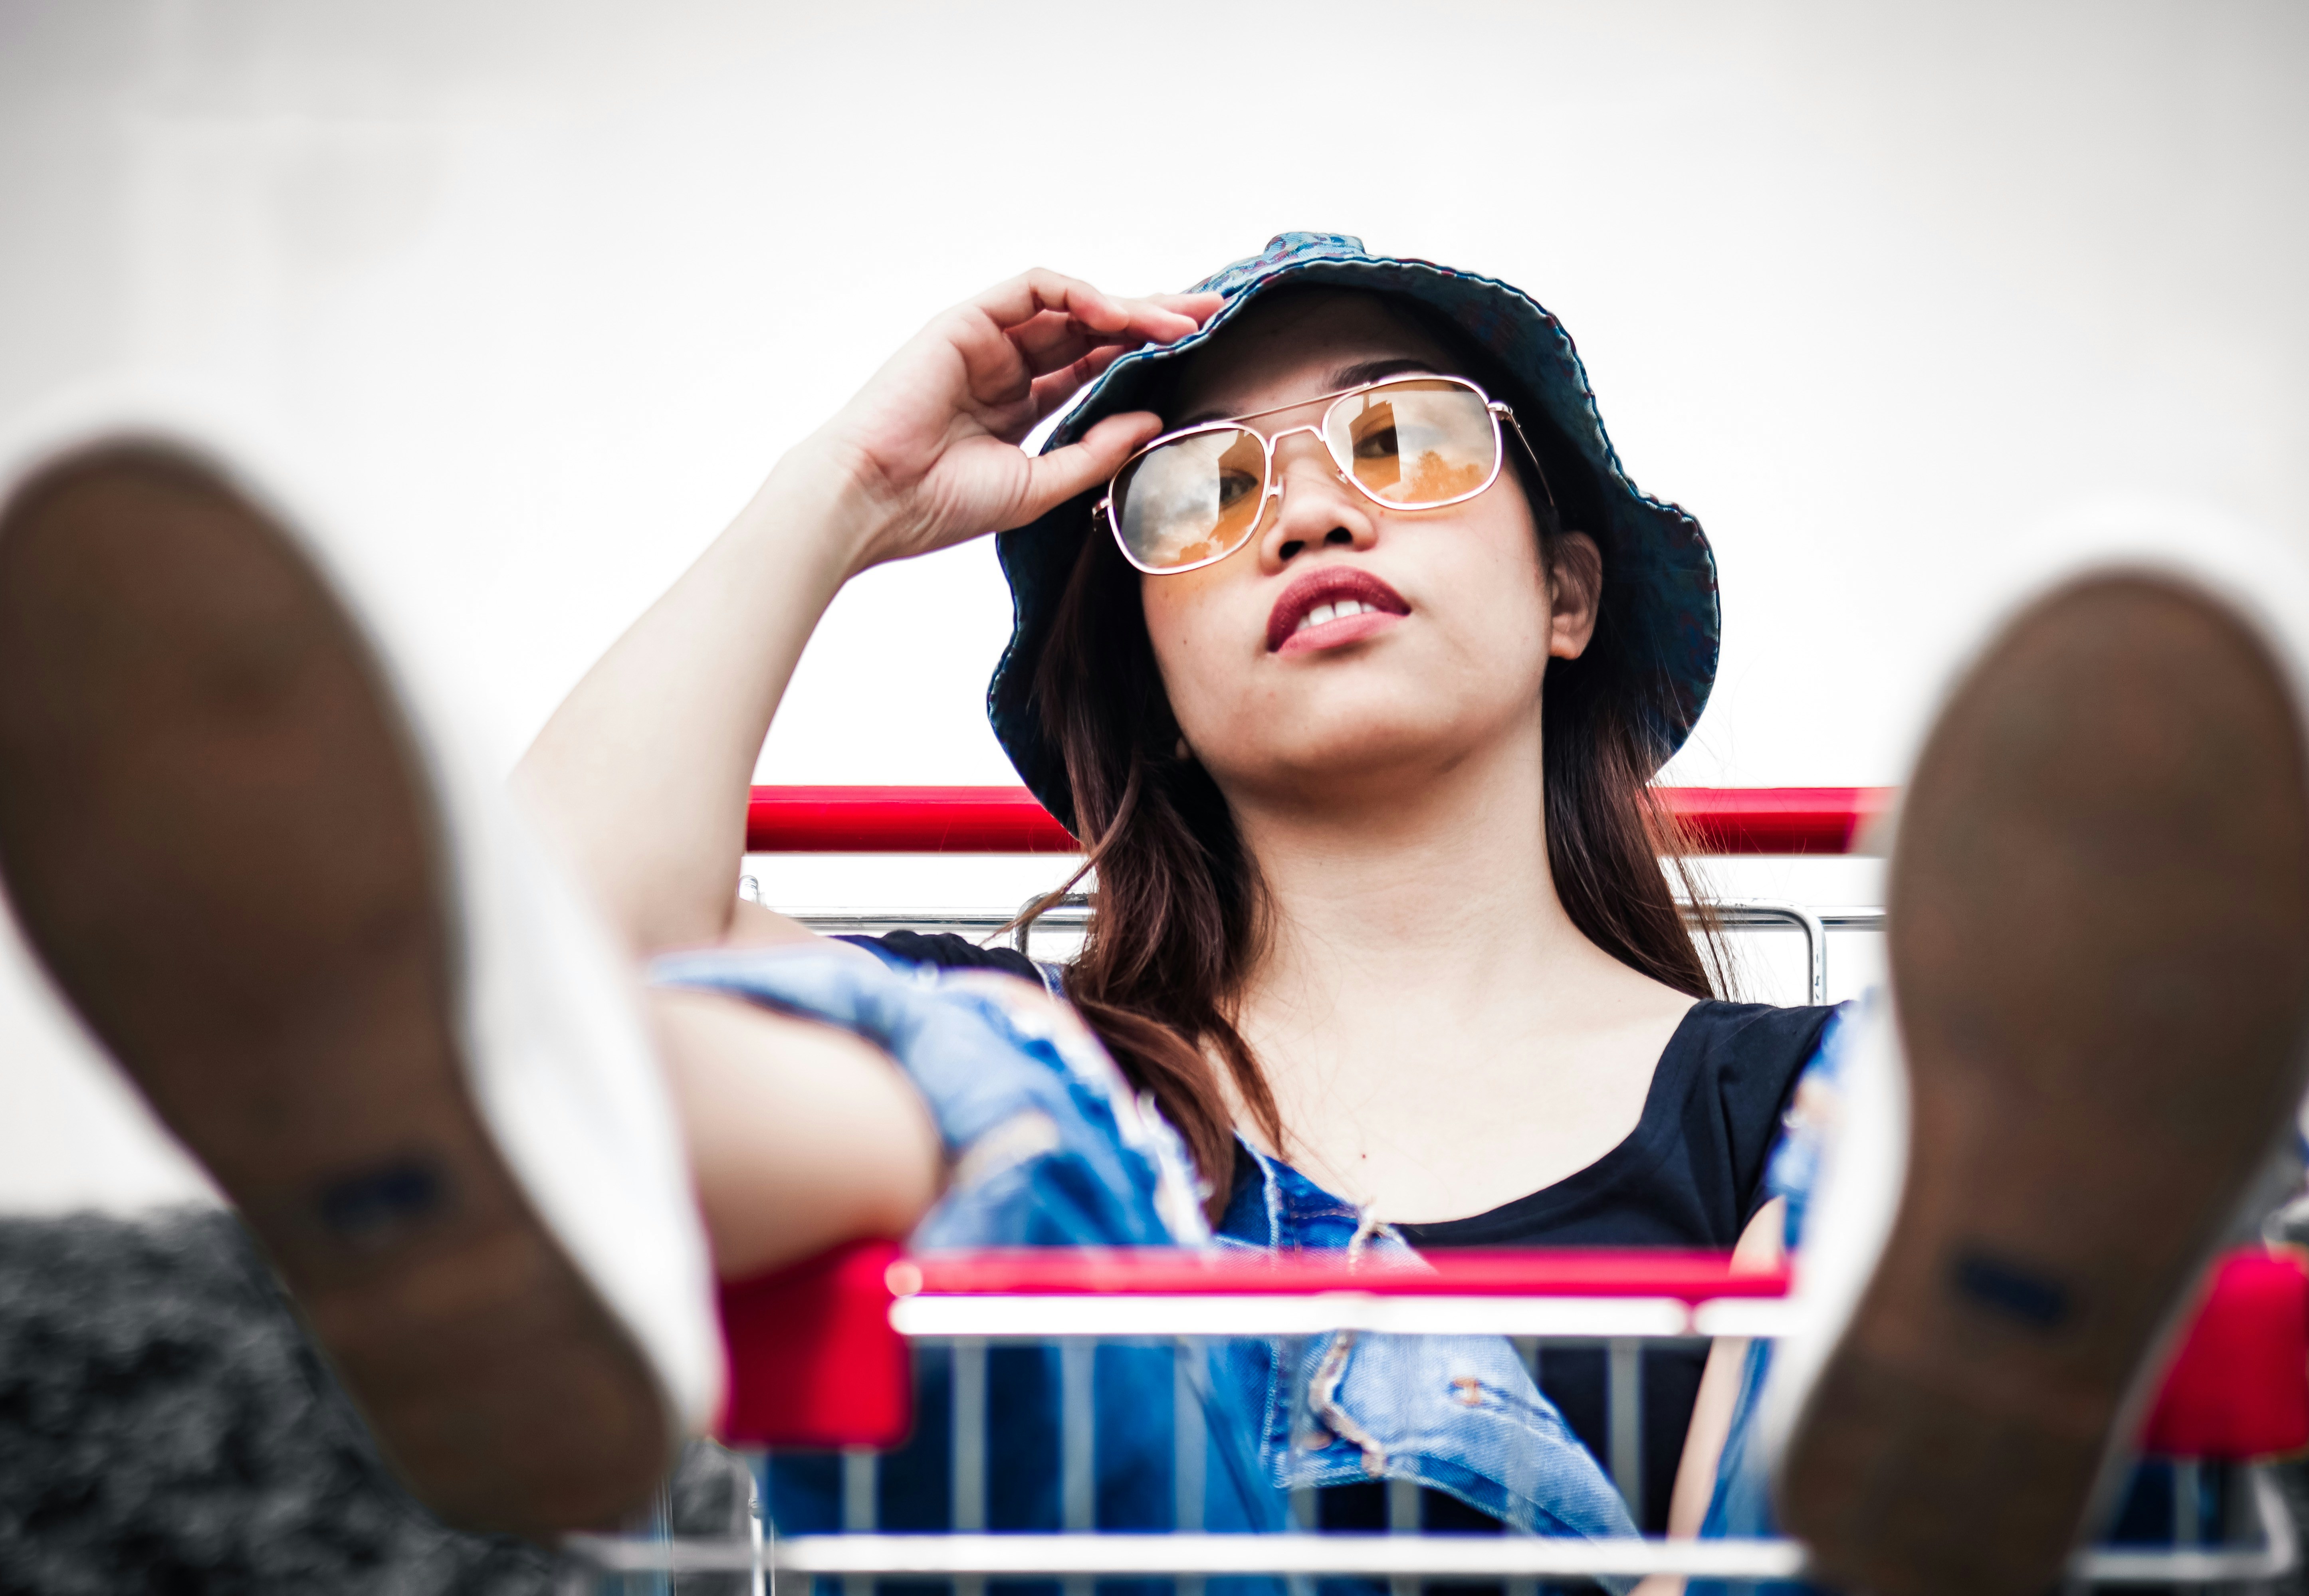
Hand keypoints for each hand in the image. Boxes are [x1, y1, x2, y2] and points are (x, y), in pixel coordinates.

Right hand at [806, 269, 1222, 571]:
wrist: (873, 503)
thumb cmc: (941, 506)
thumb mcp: (1040, 485)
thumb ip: (1095, 451)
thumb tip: (1152, 420)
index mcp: (1019, 406)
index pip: (1096, 368)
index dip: (1145, 357)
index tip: (1200, 355)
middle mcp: (1006, 366)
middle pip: (1093, 329)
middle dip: (1153, 319)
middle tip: (1211, 315)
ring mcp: (986, 340)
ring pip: (1072, 305)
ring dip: (1130, 306)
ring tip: (1181, 318)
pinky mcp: (966, 321)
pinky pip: (1035, 289)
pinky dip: (1081, 294)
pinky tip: (1120, 313)